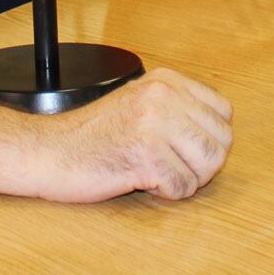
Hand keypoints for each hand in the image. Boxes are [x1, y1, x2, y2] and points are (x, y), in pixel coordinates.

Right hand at [36, 68, 232, 202]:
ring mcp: (155, 124)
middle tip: (173, 167)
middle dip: (203, 164)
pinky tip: (143, 182)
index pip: (224, 112)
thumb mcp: (139, 101)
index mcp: (166, 80)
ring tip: (160, 174)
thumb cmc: (93, 135)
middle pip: (221, 141)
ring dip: (188, 179)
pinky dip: (168, 193)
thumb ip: (178, 107)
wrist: (49, 151)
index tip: (184, 149)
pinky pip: (183, 187)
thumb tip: (221, 130)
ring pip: (209, 165)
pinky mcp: (146, 156)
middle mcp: (164, 96)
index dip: (210, 138)